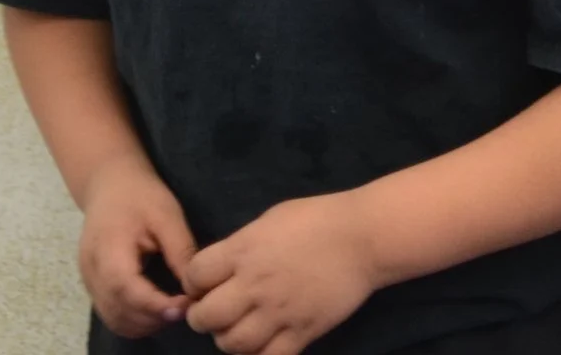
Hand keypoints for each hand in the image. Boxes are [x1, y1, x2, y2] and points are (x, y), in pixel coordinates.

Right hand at [78, 155, 195, 337]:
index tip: (186, 307)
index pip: (127, 290)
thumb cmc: (141, 195)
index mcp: (109, 251)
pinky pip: (111, 313)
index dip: (156, 305)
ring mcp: (89, 282)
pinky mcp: (93, 285)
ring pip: (113, 318)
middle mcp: (92, 273)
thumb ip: (180, 250)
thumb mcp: (167, 216)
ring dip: (144, 323)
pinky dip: (134, 319)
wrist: (109, 185)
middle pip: (119, 312)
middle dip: (154, 318)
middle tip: (188, 310)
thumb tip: (196, 284)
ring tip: (175, 310)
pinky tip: (158, 309)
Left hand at [183, 191, 380, 354]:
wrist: (367, 236)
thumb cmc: (319, 219)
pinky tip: (265, 343)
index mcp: (243, 251)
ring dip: (230, 339)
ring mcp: (278, 311)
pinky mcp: (302, 331)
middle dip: (205, 316)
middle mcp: (254, 285)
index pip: (193, 277)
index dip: (195, 282)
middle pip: (204, 318)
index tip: (208, 282)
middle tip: (222, 310)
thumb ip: (241, 246)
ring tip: (243, 328)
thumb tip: (220, 270)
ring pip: (231, 344)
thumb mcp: (271, 220)